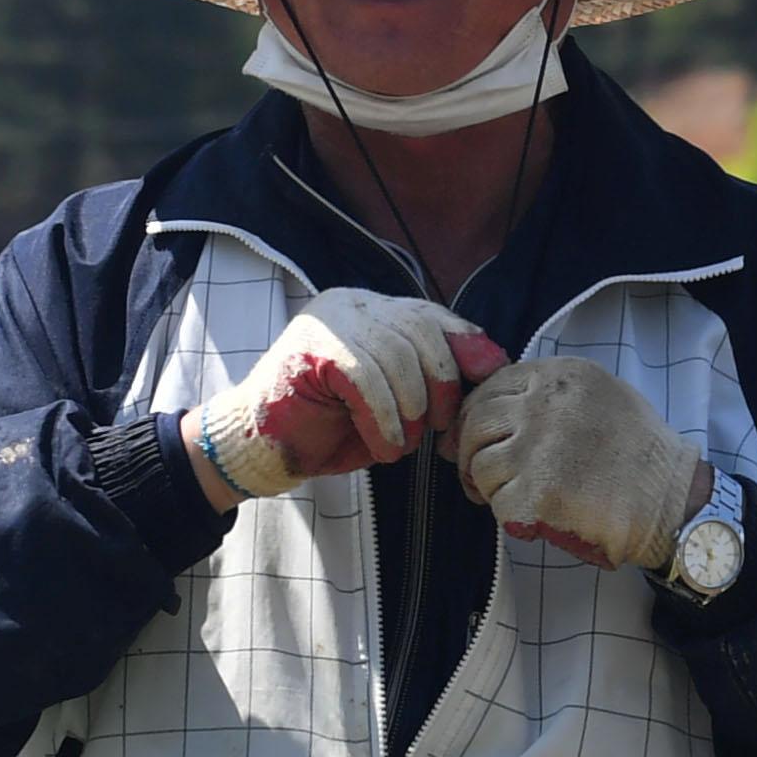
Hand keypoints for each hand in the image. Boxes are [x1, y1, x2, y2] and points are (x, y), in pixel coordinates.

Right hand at [190, 289, 505, 501]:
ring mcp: (328, 323)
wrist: (262, 450)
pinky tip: (383, 448)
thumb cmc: (330, 429)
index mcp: (371, 311)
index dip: (465, 347)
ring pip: (398, 357)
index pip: (432, 317)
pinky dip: (384, 421)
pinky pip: (368, 379)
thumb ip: (434, 377)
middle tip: (438, 428)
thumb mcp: (396, 402)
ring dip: (410, 412)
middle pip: (423, 332)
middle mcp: (351, 306)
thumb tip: (494, 362)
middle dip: (443, 385)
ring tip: (400, 445)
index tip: (488, 379)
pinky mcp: (312, 349)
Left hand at [452, 356, 710, 572]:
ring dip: (488, 486)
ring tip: (512, 496)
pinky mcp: (536, 491)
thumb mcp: (600, 394)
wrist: (670, 497)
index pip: (492, 386)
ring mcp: (537, 447)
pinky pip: (497, 502)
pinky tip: (532, 514)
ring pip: (480, 464)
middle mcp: (543, 403)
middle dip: (468, 452)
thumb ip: (550, 394)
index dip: (475, 416)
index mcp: (559, 375)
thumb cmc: (639, 452)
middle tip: (477, 476)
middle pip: (477, 423)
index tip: (472, 438)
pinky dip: (508, 513)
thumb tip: (494, 409)